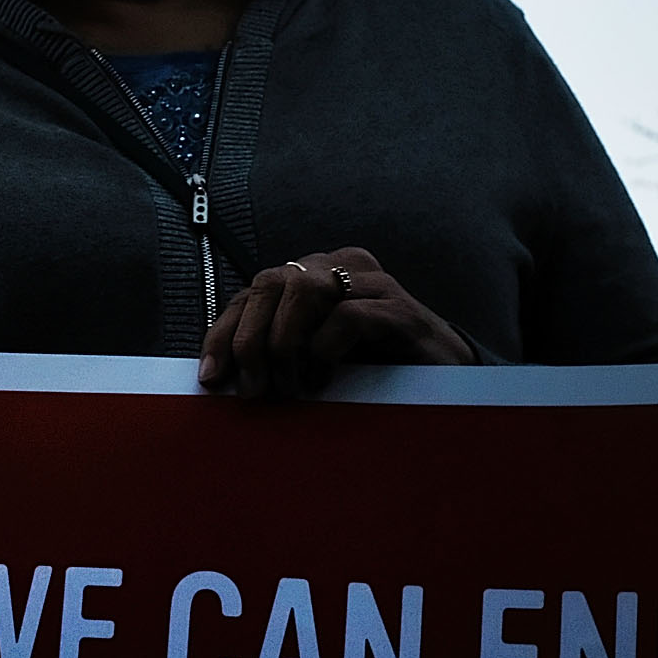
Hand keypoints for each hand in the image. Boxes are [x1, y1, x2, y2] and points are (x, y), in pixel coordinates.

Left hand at [199, 246, 474, 397]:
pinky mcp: (399, 310)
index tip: (211, 376)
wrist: (446, 380)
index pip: (252, 291)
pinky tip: (323, 380)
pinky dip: (324, 351)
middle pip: (271, 283)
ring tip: (291, 387)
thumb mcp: (312, 359)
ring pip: (304, 292)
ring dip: (285, 344)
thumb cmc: (372, 369)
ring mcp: (373, 284)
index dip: (224, 332)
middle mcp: (340, 267)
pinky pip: (345, 317)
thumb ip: (272, 352)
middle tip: (254, 389)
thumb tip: (218, 375)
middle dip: (251, 340)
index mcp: (313, 274)